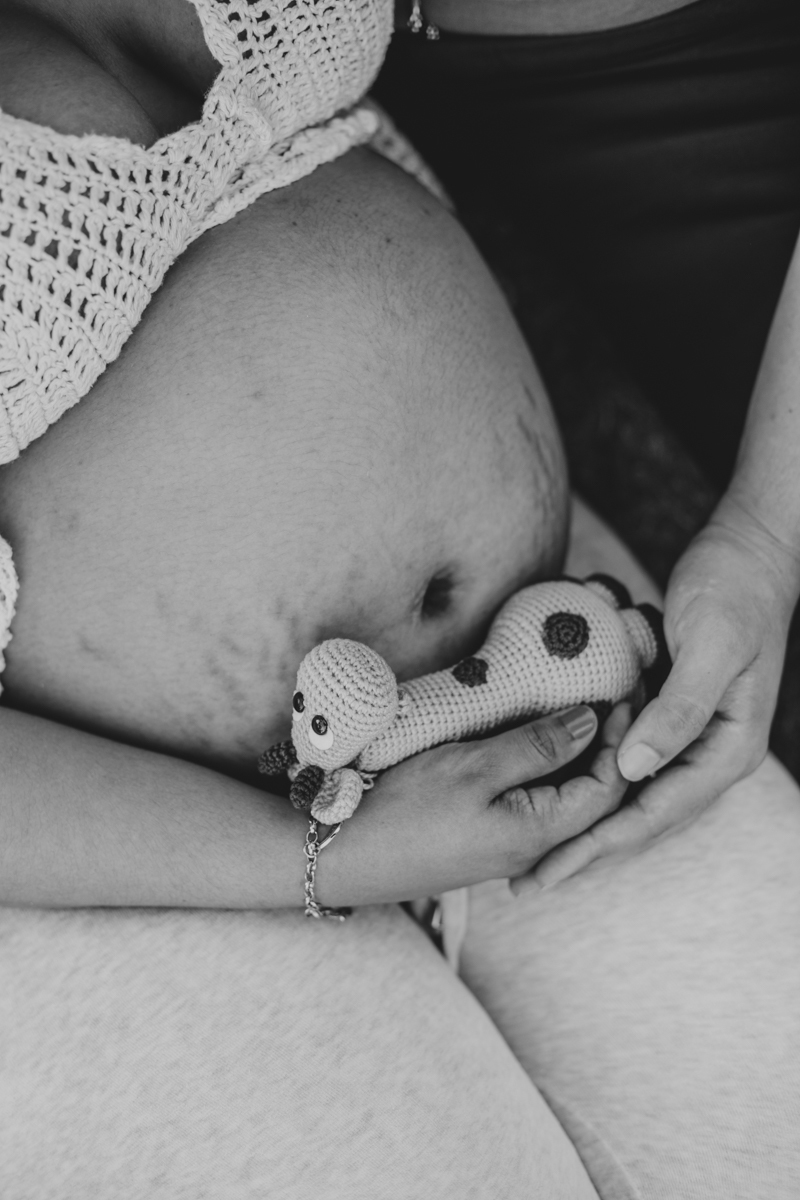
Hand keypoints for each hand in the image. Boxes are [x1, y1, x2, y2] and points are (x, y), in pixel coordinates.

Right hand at [316, 702, 630, 907]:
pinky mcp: (490, 840)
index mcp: (540, 832)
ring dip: (584, 760)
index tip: (620, 693)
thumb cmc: (405, 810)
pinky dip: (554, 773)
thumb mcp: (474, 767)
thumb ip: (538, 746)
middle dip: (612, 749)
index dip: (622, 739)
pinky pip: (542, 806)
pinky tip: (542, 745)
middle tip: (612, 698)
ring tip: (584, 713)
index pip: (610, 787)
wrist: (346, 853)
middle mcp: (535, 848)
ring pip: (570, 803)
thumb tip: (591, 722)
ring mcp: (512, 847)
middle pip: (596, 799)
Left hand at [525, 496, 799, 890]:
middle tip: (529, 882)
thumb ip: (678, 711)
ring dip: (587, 825)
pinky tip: (560, 788)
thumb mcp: (710, 647)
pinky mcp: (672, 712)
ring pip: (634, 797)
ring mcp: (692, 735)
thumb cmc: (734, 591)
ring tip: (537, 851)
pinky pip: (629, 761)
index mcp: (726, 749)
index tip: (551, 870)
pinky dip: (594, 780)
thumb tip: (631, 770)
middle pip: (642, 819)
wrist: (748, 550)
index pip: (655, 814)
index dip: (600, 845)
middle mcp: (711, 752)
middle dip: (586, 852)